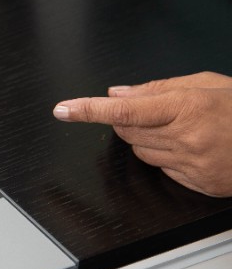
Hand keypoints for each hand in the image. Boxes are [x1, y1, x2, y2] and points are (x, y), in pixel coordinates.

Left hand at [53, 72, 231, 197]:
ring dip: (147, 140)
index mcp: (186, 107)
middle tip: (155, 113)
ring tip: (182, 129)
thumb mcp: (205, 84)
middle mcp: (186, 138)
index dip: (88, 110)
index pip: (123, 110)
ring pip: (141, 154)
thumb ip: (157, 89)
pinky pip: (163, 171)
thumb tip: (116, 93)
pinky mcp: (199, 184)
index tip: (63, 110)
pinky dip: (167, 159)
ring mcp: (193, 165)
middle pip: (127, 133)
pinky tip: (193, 148)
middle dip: (128, 121)